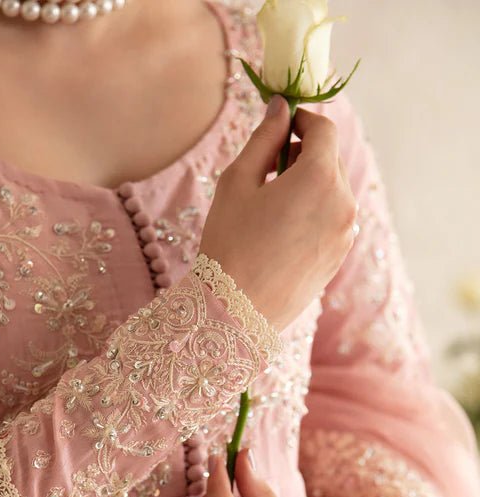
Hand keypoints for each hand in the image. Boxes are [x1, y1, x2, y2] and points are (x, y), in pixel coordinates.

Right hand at [198, 96, 357, 331]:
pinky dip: (313, 213)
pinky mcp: (339, 256)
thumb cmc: (230, 243)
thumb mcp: (238, 182)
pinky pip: (332, 219)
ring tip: (271, 207)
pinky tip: (280, 233)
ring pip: (332, 190)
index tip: (281, 125)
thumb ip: (264, 139)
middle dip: (304, 155)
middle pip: (330, 159)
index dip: (302, 120)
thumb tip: (280, 107)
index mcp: (319, 176)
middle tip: (268, 171)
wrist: (235, 310)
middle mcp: (343, 202)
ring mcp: (345, 232)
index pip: (323, 129)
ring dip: (308, 186)